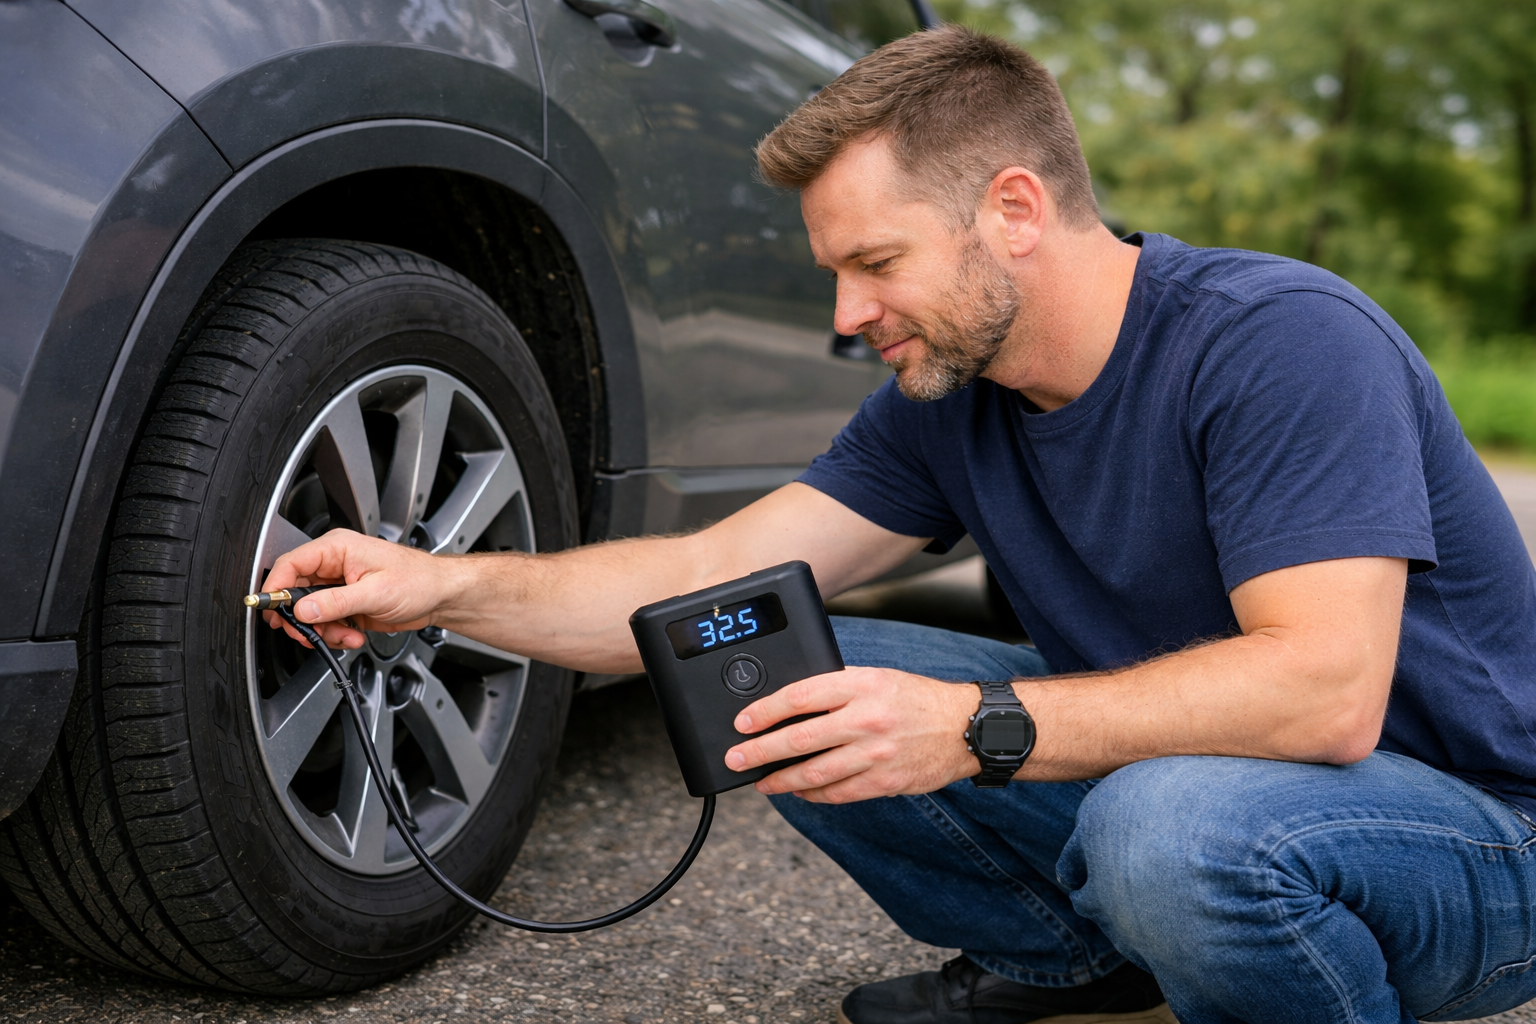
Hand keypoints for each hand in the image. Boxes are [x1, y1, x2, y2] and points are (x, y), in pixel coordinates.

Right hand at [258, 529, 466, 649]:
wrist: (440, 595)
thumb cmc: (419, 580)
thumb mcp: (375, 592)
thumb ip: (336, 602)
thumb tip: (304, 610)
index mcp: (338, 549)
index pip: (291, 564)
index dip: (276, 587)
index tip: (271, 610)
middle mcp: (334, 565)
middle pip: (295, 593)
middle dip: (302, 619)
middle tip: (310, 634)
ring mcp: (339, 586)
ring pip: (309, 613)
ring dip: (323, 630)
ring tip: (346, 635)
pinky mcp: (346, 604)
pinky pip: (326, 622)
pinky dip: (335, 634)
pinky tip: (353, 635)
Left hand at [723, 667, 980, 802]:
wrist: (966, 727)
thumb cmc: (916, 699)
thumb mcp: (877, 677)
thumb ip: (837, 686)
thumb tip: (791, 702)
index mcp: (861, 685)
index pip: (800, 696)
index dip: (765, 711)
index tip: (743, 723)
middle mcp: (867, 719)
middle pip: (800, 738)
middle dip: (760, 752)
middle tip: (736, 759)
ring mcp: (876, 754)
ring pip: (816, 772)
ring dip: (782, 779)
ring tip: (762, 782)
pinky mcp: (886, 781)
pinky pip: (839, 793)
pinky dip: (814, 794)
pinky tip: (799, 791)